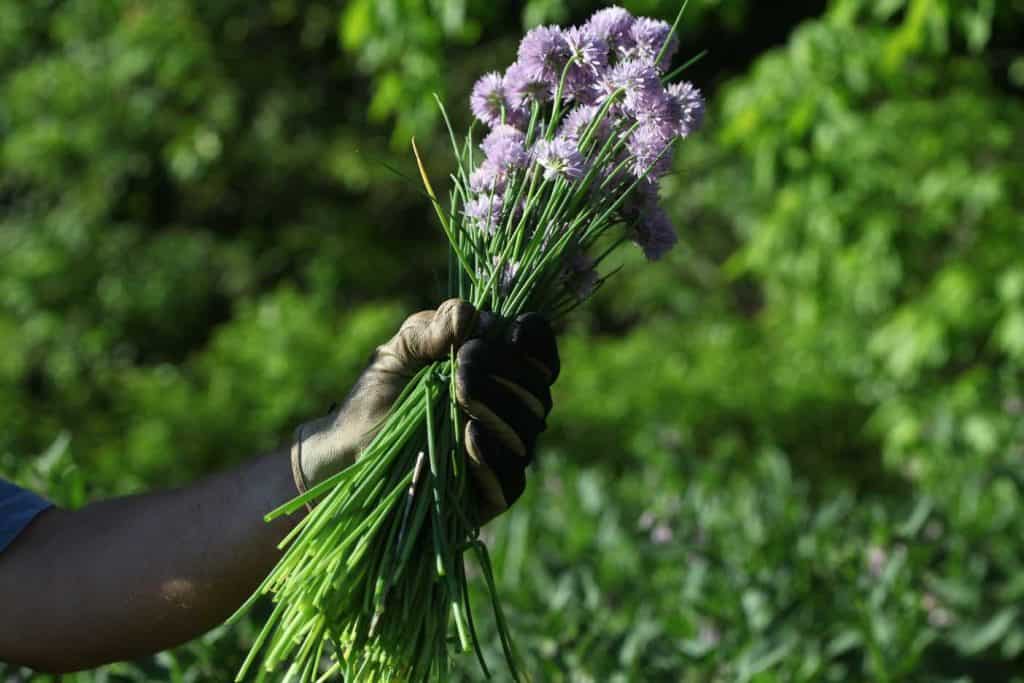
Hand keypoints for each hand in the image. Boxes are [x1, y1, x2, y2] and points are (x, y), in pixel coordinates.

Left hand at [290, 299, 558, 522]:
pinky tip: (469, 435)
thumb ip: (432, 327)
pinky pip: (512, 479)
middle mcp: (513, 411)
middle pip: (538, 389)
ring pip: (529, 430)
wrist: (350, 445)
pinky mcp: (490, 495)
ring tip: (461, 395)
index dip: (535, 339)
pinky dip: (493, 454)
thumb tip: (470, 318)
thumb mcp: (401, 350)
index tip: (510, 334)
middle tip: (464, 363)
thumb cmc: (381, 392)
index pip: (540, 352)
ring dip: (498, 405)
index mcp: (501, 370)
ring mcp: (504, 454)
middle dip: (505, 370)